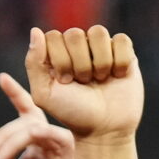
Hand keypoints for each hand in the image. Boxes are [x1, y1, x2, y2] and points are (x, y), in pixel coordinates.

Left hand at [0, 72, 77, 158]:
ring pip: (34, 126)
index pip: (27, 112)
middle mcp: (49, 142)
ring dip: (11, 138)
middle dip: (3, 132)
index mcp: (35, 144)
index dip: (16, 94)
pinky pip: (52, 135)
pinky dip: (34, 136)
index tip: (1, 78)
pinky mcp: (68, 157)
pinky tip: (20, 146)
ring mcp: (59, 147)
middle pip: (25, 119)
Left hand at [25, 23, 142, 140]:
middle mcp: (78, 47)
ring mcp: (101, 48)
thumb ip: (34, 63)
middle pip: (74, 33)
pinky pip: (121, 40)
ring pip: (98, 33)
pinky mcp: (124, 52)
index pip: (53, 36)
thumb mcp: (44, 94)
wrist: (105, 128)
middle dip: (78, 64)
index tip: (65, 82)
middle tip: (83, 83)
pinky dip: (119, 61)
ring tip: (100, 80)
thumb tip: (35, 30)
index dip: (59, 60)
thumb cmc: (72, 113)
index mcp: (56, 53)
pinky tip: (117, 76)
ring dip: (100, 62)